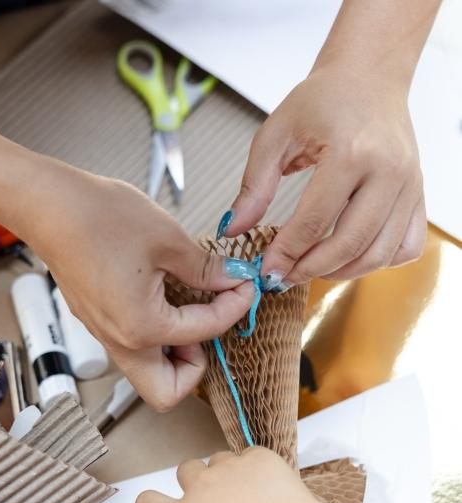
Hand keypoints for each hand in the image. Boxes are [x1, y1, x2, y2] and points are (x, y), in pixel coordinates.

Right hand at [23, 156, 253, 411]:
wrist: (48, 206)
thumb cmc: (97, 218)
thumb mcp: (167, 239)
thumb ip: (206, 269)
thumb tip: (231, 280)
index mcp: (141, 328)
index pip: (205, 332)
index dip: (234, 307)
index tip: (243, 286)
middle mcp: (121, 342)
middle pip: (167, 392)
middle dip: (196, 367)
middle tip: (208, 325)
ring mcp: (105, 335)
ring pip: (149, 372)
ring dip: (176, 351)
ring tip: (187, 307)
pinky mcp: (98, 322)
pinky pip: (134, 346)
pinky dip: (157, 333)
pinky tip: (163, 294)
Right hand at [135, 447, 322, 502]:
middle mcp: (199, 488)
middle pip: (184, 470)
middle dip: (197, 481)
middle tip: (218, 500)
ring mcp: (228, 467)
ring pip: (218, 460)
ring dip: (227, 473)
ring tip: (251, 494)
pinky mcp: (257, 456)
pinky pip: (250, 456)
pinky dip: (257, 468)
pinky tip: (272, 488)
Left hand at [227, 65, 425, 285]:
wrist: (368, 77)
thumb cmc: (321, 101)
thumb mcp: (274, 135)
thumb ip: (253, 186)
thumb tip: (233, 230)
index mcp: (350, 153)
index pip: (314, 222)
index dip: (286, 254)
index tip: (266, 271)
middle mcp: (388, 171)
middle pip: (349, 244)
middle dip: (310, 270)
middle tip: (284, 276)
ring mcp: (410, 185)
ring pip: (380, 253)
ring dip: (341, 273)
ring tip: (309, 270)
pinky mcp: (418, 194)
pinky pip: (407, 246)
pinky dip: (378, 262)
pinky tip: (348, 257)